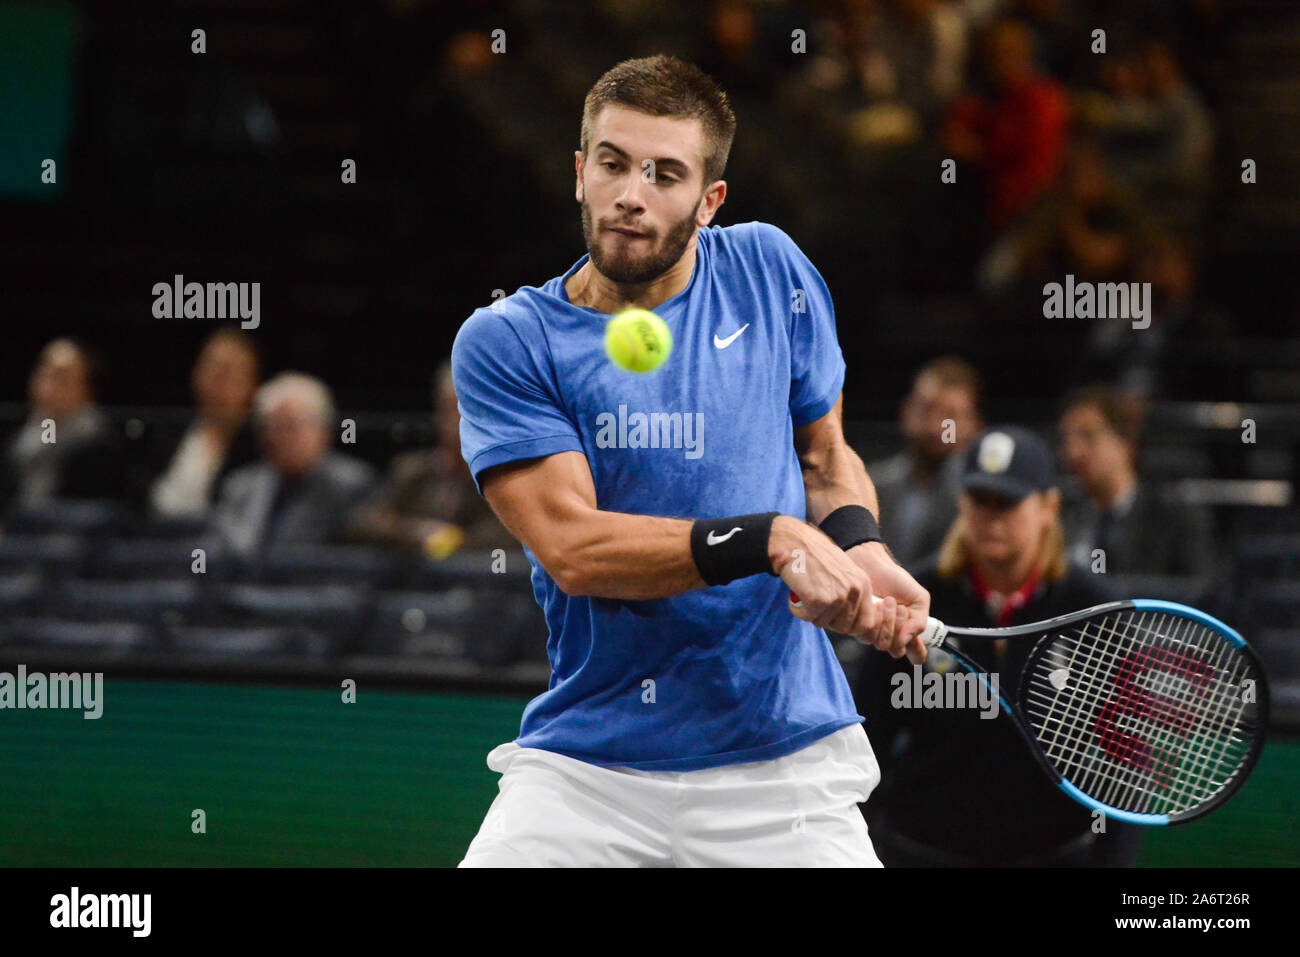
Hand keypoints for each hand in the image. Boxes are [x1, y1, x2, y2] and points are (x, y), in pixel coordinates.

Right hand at [769, 516, 881, 640]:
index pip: (867, 623)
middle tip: (815, 605)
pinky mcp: (819, 600)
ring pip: (824, 623)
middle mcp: (854, 591)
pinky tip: (795, 593)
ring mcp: (838, 596)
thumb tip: (851, 622)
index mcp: (863, 584)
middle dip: (827, 620)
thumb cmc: (814, 556)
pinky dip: (797, 609)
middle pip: (844, 628)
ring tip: (805, 594)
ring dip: (810, 613)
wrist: (793, 542)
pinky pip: (807, 617)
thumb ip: (851, 594)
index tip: (834, 618)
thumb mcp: (843, 573)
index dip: (849, 626)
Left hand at [844, 542, 930, 664]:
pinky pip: (866, 634)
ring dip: (887, 622)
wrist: (871, 563)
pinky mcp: (855, 625)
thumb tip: (906, 641)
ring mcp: (872, 630)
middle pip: (895, 649)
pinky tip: (875, 604)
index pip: (914, 652)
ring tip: (887, 601)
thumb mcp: (918, 598)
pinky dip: (874, 619)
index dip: (917, 653)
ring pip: (881, 643)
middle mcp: (889, 633)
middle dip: (899, 628)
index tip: (915, 646)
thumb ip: (919, 622)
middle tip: (899, 608)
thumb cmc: (895, 579)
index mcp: (907, 629)